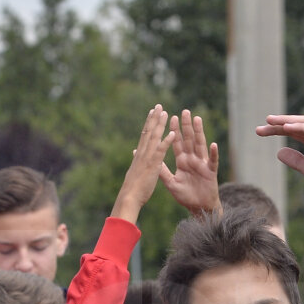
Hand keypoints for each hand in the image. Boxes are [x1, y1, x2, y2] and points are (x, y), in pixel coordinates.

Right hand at [111, 105, 175, 223]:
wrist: (129, 197)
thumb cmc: (133, 188)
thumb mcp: (135, 171)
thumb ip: (137, 161)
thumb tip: (134, 154)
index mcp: (139, 154)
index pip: (144, 135)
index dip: (148, 123)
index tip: (152, 113)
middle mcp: (142, 153)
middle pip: (148, 132)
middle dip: (153, 118)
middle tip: (158, 105)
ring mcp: (147, 157)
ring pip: (154, 137)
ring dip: (160, 124)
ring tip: (165, 112)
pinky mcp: (153, 164)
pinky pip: (161, 150)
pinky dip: (166, 141)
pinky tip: (173, 133)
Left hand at [159, 109, 220, 215]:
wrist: (199, 208)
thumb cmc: (186, 196)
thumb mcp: (171, 183)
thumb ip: (162, 171)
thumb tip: (149, 160)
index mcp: (182, 161)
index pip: (177, 143)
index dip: (174, 131)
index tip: (171, 117)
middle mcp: (192, 160)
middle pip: (189, 140)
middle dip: (186, 126)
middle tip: (184, 111)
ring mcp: (202, 164)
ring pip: (200, 145)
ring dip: (199, 132)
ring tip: (197, 120)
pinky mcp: (211, 172)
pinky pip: (212, 161)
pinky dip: (213, 153)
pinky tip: (213, 145)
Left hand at [255, 115, 303, 195]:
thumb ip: (297, 162)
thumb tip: (279, 152)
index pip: (294, 132)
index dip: (277, 131)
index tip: (260, 132)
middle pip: (296, 125)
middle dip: (277, 124)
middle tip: (259, 128)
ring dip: (286, 121)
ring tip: (270, 121)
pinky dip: (300, 126)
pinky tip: (287, 127)